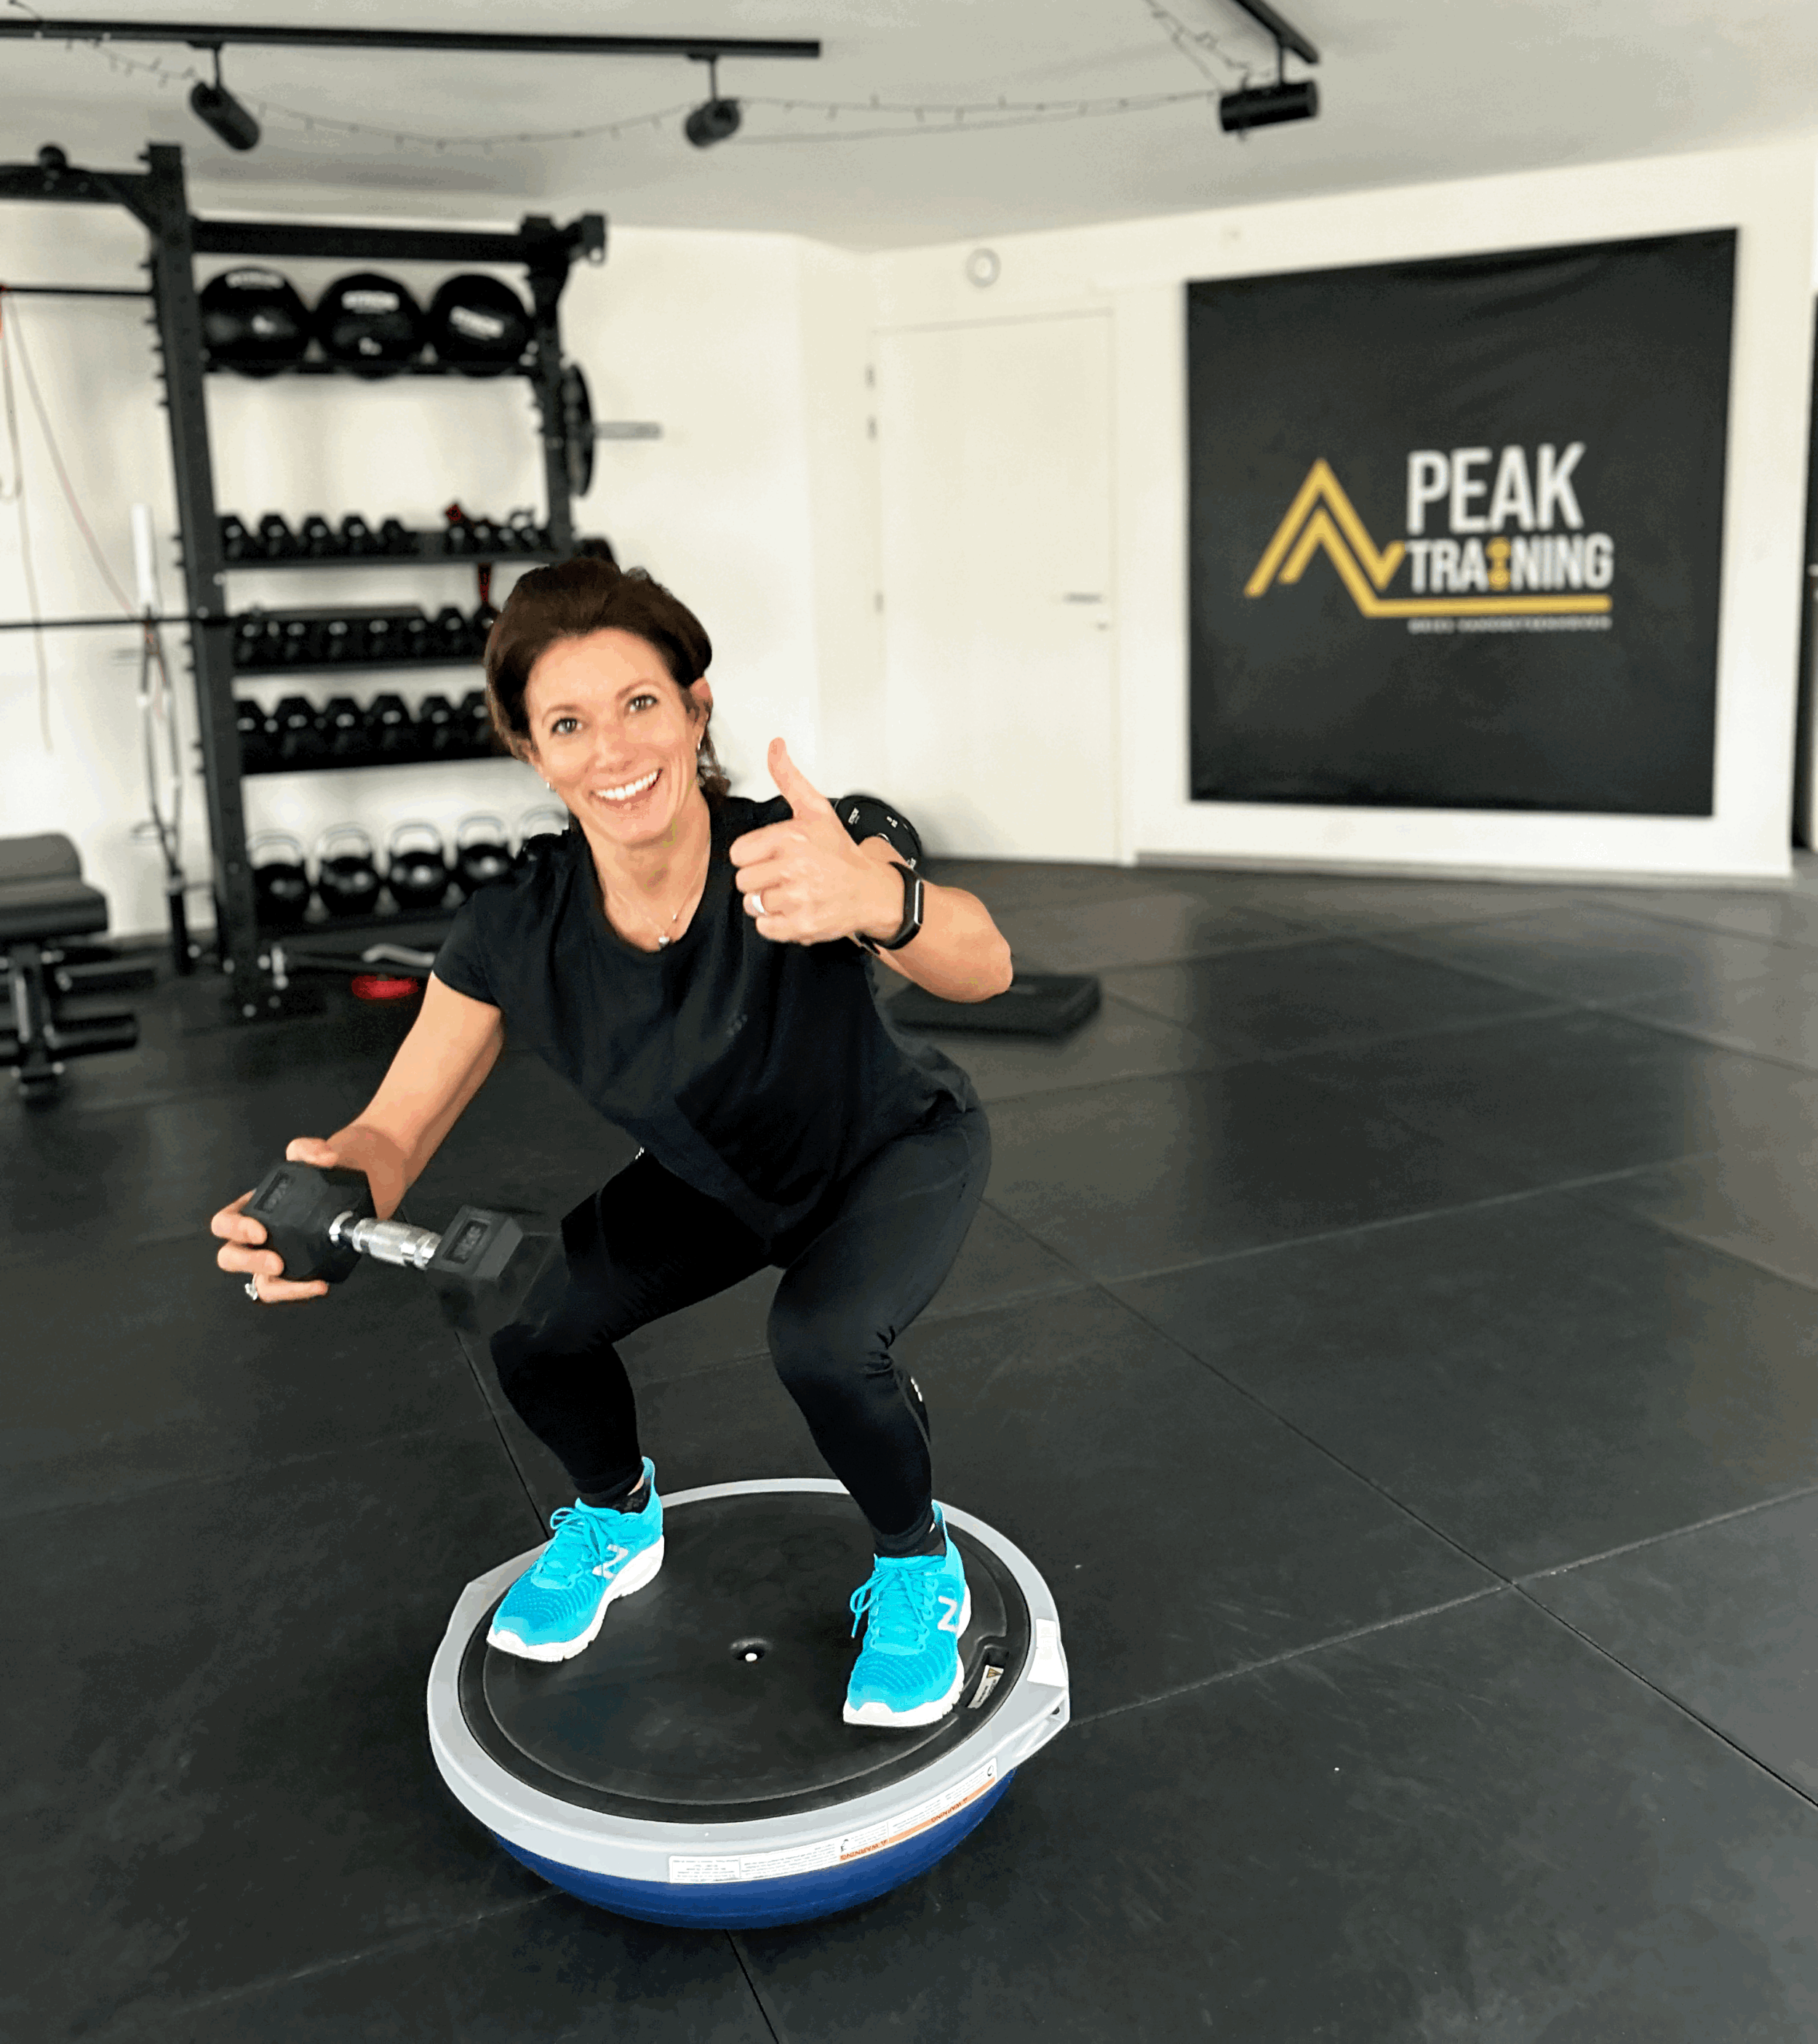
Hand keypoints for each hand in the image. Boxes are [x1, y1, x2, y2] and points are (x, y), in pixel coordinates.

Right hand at [209, 1136, 341, 1303]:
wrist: (360, 1184)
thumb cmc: (326, 1172)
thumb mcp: (315, 1155)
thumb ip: (310, 1149)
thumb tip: (323, 1157)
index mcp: (252, 1209)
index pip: (224, 1223)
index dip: (234, 1229)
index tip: (260, 1232)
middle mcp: (259, 1237)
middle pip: (231, 1257)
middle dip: (249, 1263)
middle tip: (276, 1262)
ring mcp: (278, 1256)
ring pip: (261, 1283)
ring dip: (280, 1288)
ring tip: (308, 1283)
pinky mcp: (300, 1270)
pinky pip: (290, 1288)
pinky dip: (301, 1291)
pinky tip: (322, 1284)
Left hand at [729, 738, 901, 946]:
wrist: (872, 891)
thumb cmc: (840, 853)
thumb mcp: (815, 809)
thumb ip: (789, 778)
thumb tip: (775, 746)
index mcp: (790, 837)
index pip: (739, 853)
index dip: (754, 856)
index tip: (773, 857)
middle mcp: (793, 868)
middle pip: (743, 881)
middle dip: (760, 880)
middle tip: (784, 876)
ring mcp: (798, 899)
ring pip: (753, 905)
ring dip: (769, 902)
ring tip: (792, 893)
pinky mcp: (802, 925)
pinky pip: (765, 928)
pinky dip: (777, 924)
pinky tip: (795, 910)